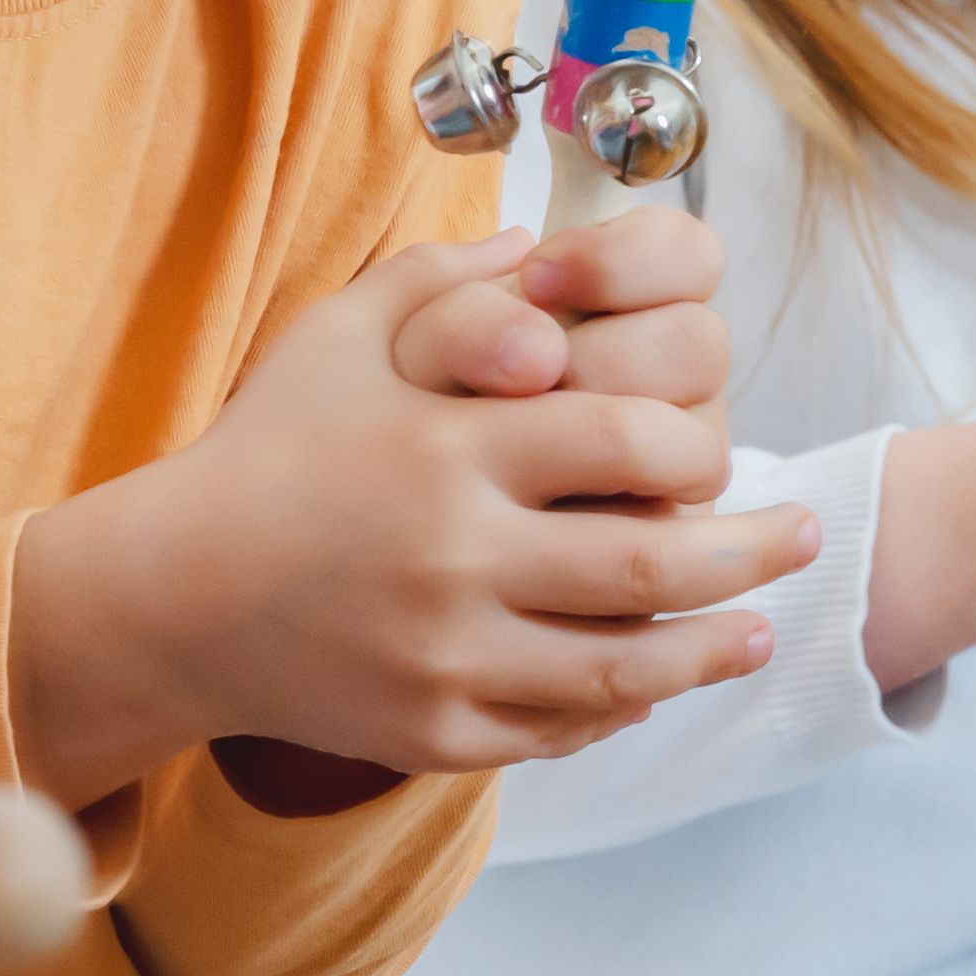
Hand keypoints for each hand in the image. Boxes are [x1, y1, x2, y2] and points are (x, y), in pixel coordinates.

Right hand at [11, 240, 812, 797]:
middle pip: (654, 561)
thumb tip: (548, 242)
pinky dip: (621, 704)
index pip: (629, 441)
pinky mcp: (434, 733)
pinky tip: (658, 682)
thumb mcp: (341, 337)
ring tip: (762, 629)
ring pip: (626, 666)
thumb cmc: (268, 450)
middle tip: (804, 537)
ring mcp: (446, 657)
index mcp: (451, 450)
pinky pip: (559, 727)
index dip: (700, 447)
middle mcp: (455, 557)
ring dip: (714, 646)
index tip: (724, 451)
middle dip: (752, 552)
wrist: (170, 597)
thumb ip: (448, 285)